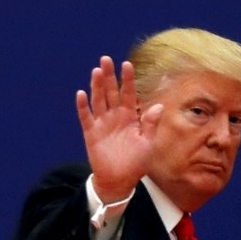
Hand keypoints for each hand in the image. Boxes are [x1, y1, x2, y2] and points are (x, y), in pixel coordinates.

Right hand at [75, 56, 161, 203]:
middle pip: (111, 92)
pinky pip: (86, 117)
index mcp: (131, 117)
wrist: (120, 179)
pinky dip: (83, 106)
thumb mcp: (147, 143)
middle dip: (109, 76)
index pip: (129, 94)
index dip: (128, 80)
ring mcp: (102, 123)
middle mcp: (116, 116)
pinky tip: (81, 93)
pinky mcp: (91, 133)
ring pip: (98, 100)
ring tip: (96, 71)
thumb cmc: (136, 162)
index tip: (127, 64)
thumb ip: (150, 124)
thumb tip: (159, 106)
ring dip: (97, 86)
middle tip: (106, 59)